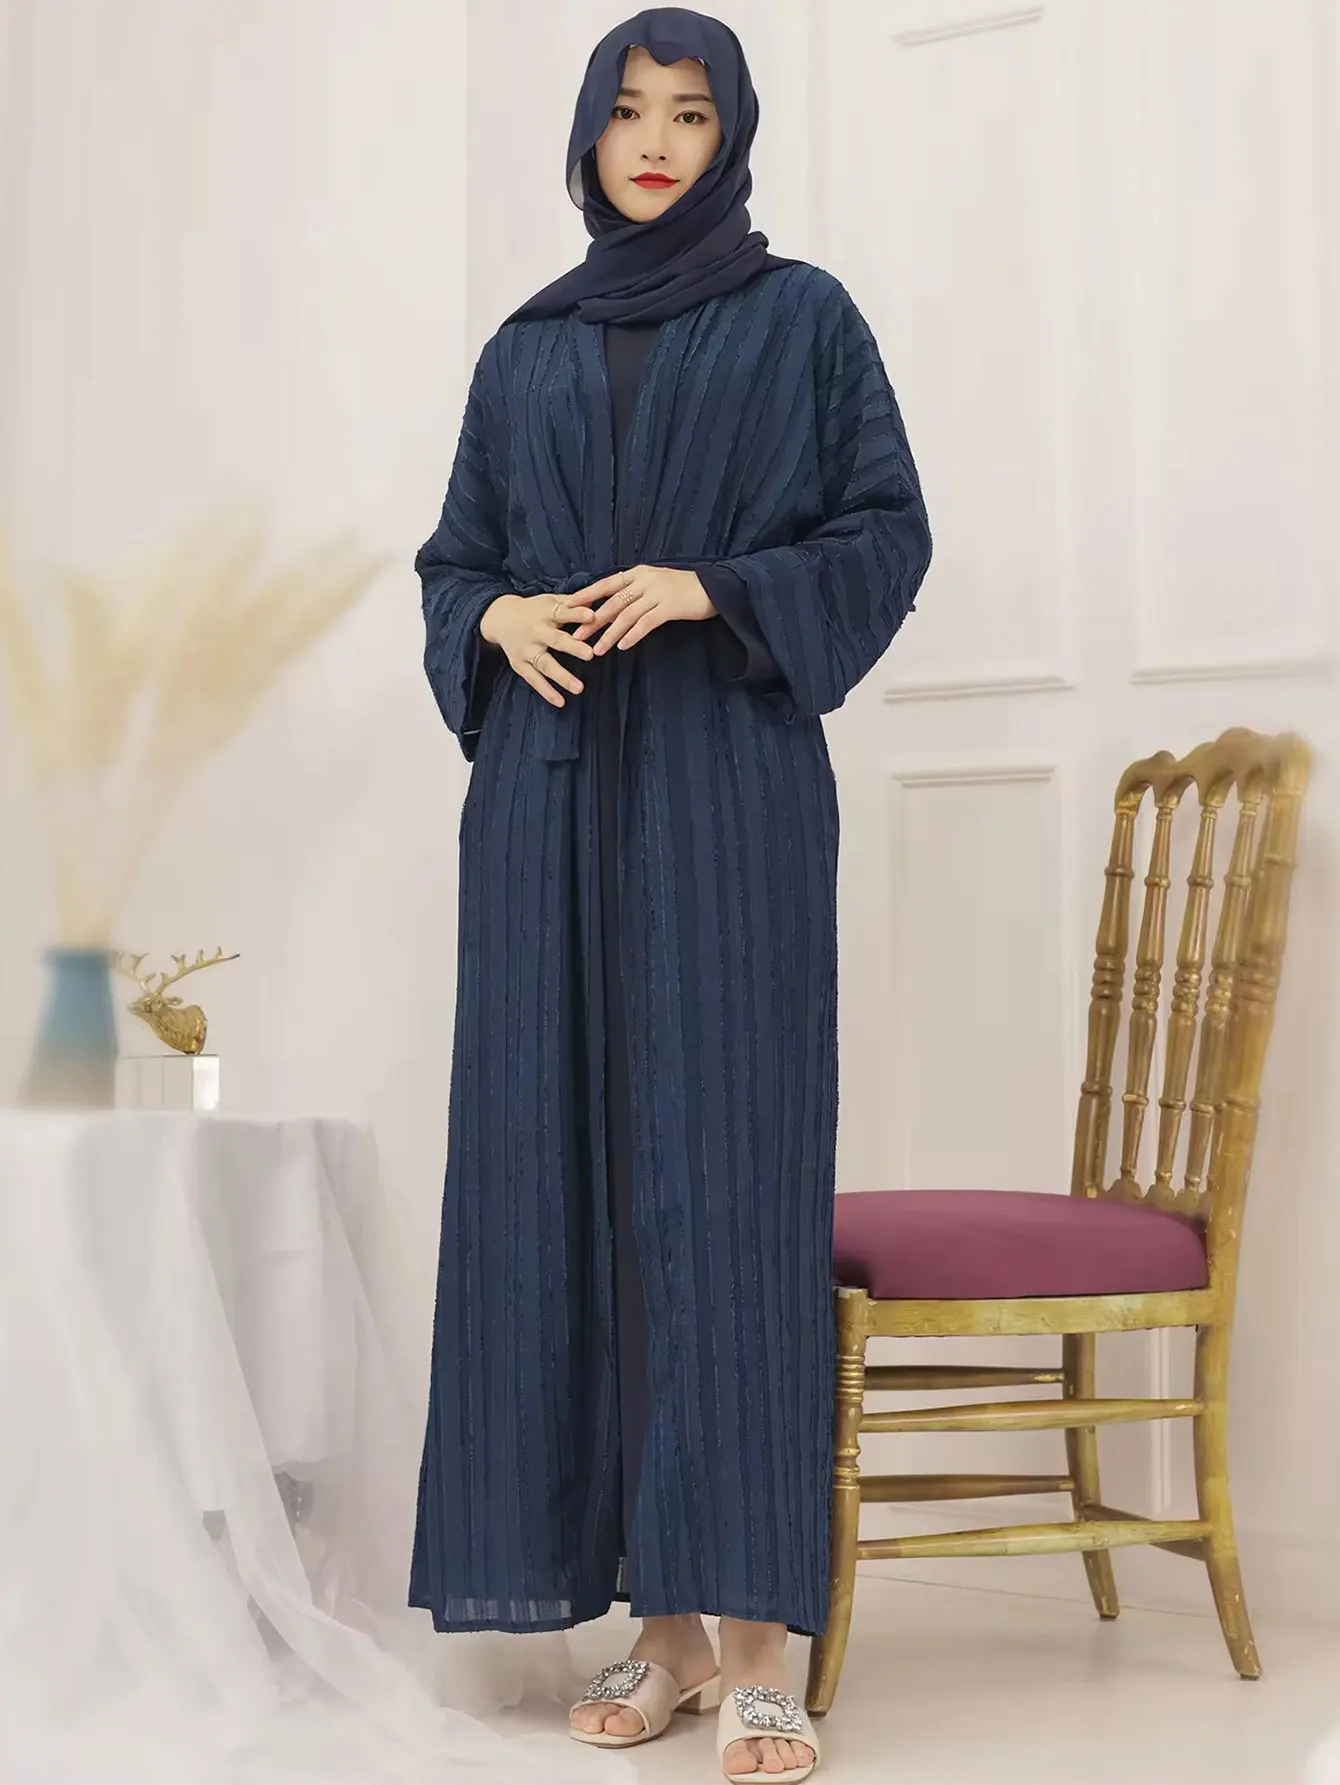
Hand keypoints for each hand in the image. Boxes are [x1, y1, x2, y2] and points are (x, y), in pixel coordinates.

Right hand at [479, 593, 596, 707]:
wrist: (499, 618)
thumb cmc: (535, 609)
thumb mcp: (550, 600)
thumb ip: (573, 603)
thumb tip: (599, 598)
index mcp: (545, 612)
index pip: (563, 612)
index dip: (577, 614)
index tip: (592, 616)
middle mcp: (536, 631)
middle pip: (555, 640)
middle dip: (572, 647)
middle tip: (590, 655)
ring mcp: (526, 649)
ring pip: (545, 664)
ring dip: (562, 677)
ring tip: (579, 688)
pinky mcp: (519, 664)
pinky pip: (534, 680)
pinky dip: (546, 691)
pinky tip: (561, 702)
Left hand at [570, 565, 716, 654]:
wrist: (714, 588)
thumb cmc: (682, 589)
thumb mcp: (655, 583)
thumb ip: (634, 590)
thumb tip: (611, 603)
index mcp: (637, 573)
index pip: (605, 584)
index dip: (585, 596)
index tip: (566, 607)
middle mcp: (644, 580)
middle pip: (612, 602)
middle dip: (591, 621)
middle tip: (574, 636)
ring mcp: (657, 593)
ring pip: (626, 615)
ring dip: (609, 634)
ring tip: (597, 650)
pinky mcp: (669, 607)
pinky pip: (646, 623)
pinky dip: (632, 635)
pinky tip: (622, 646)